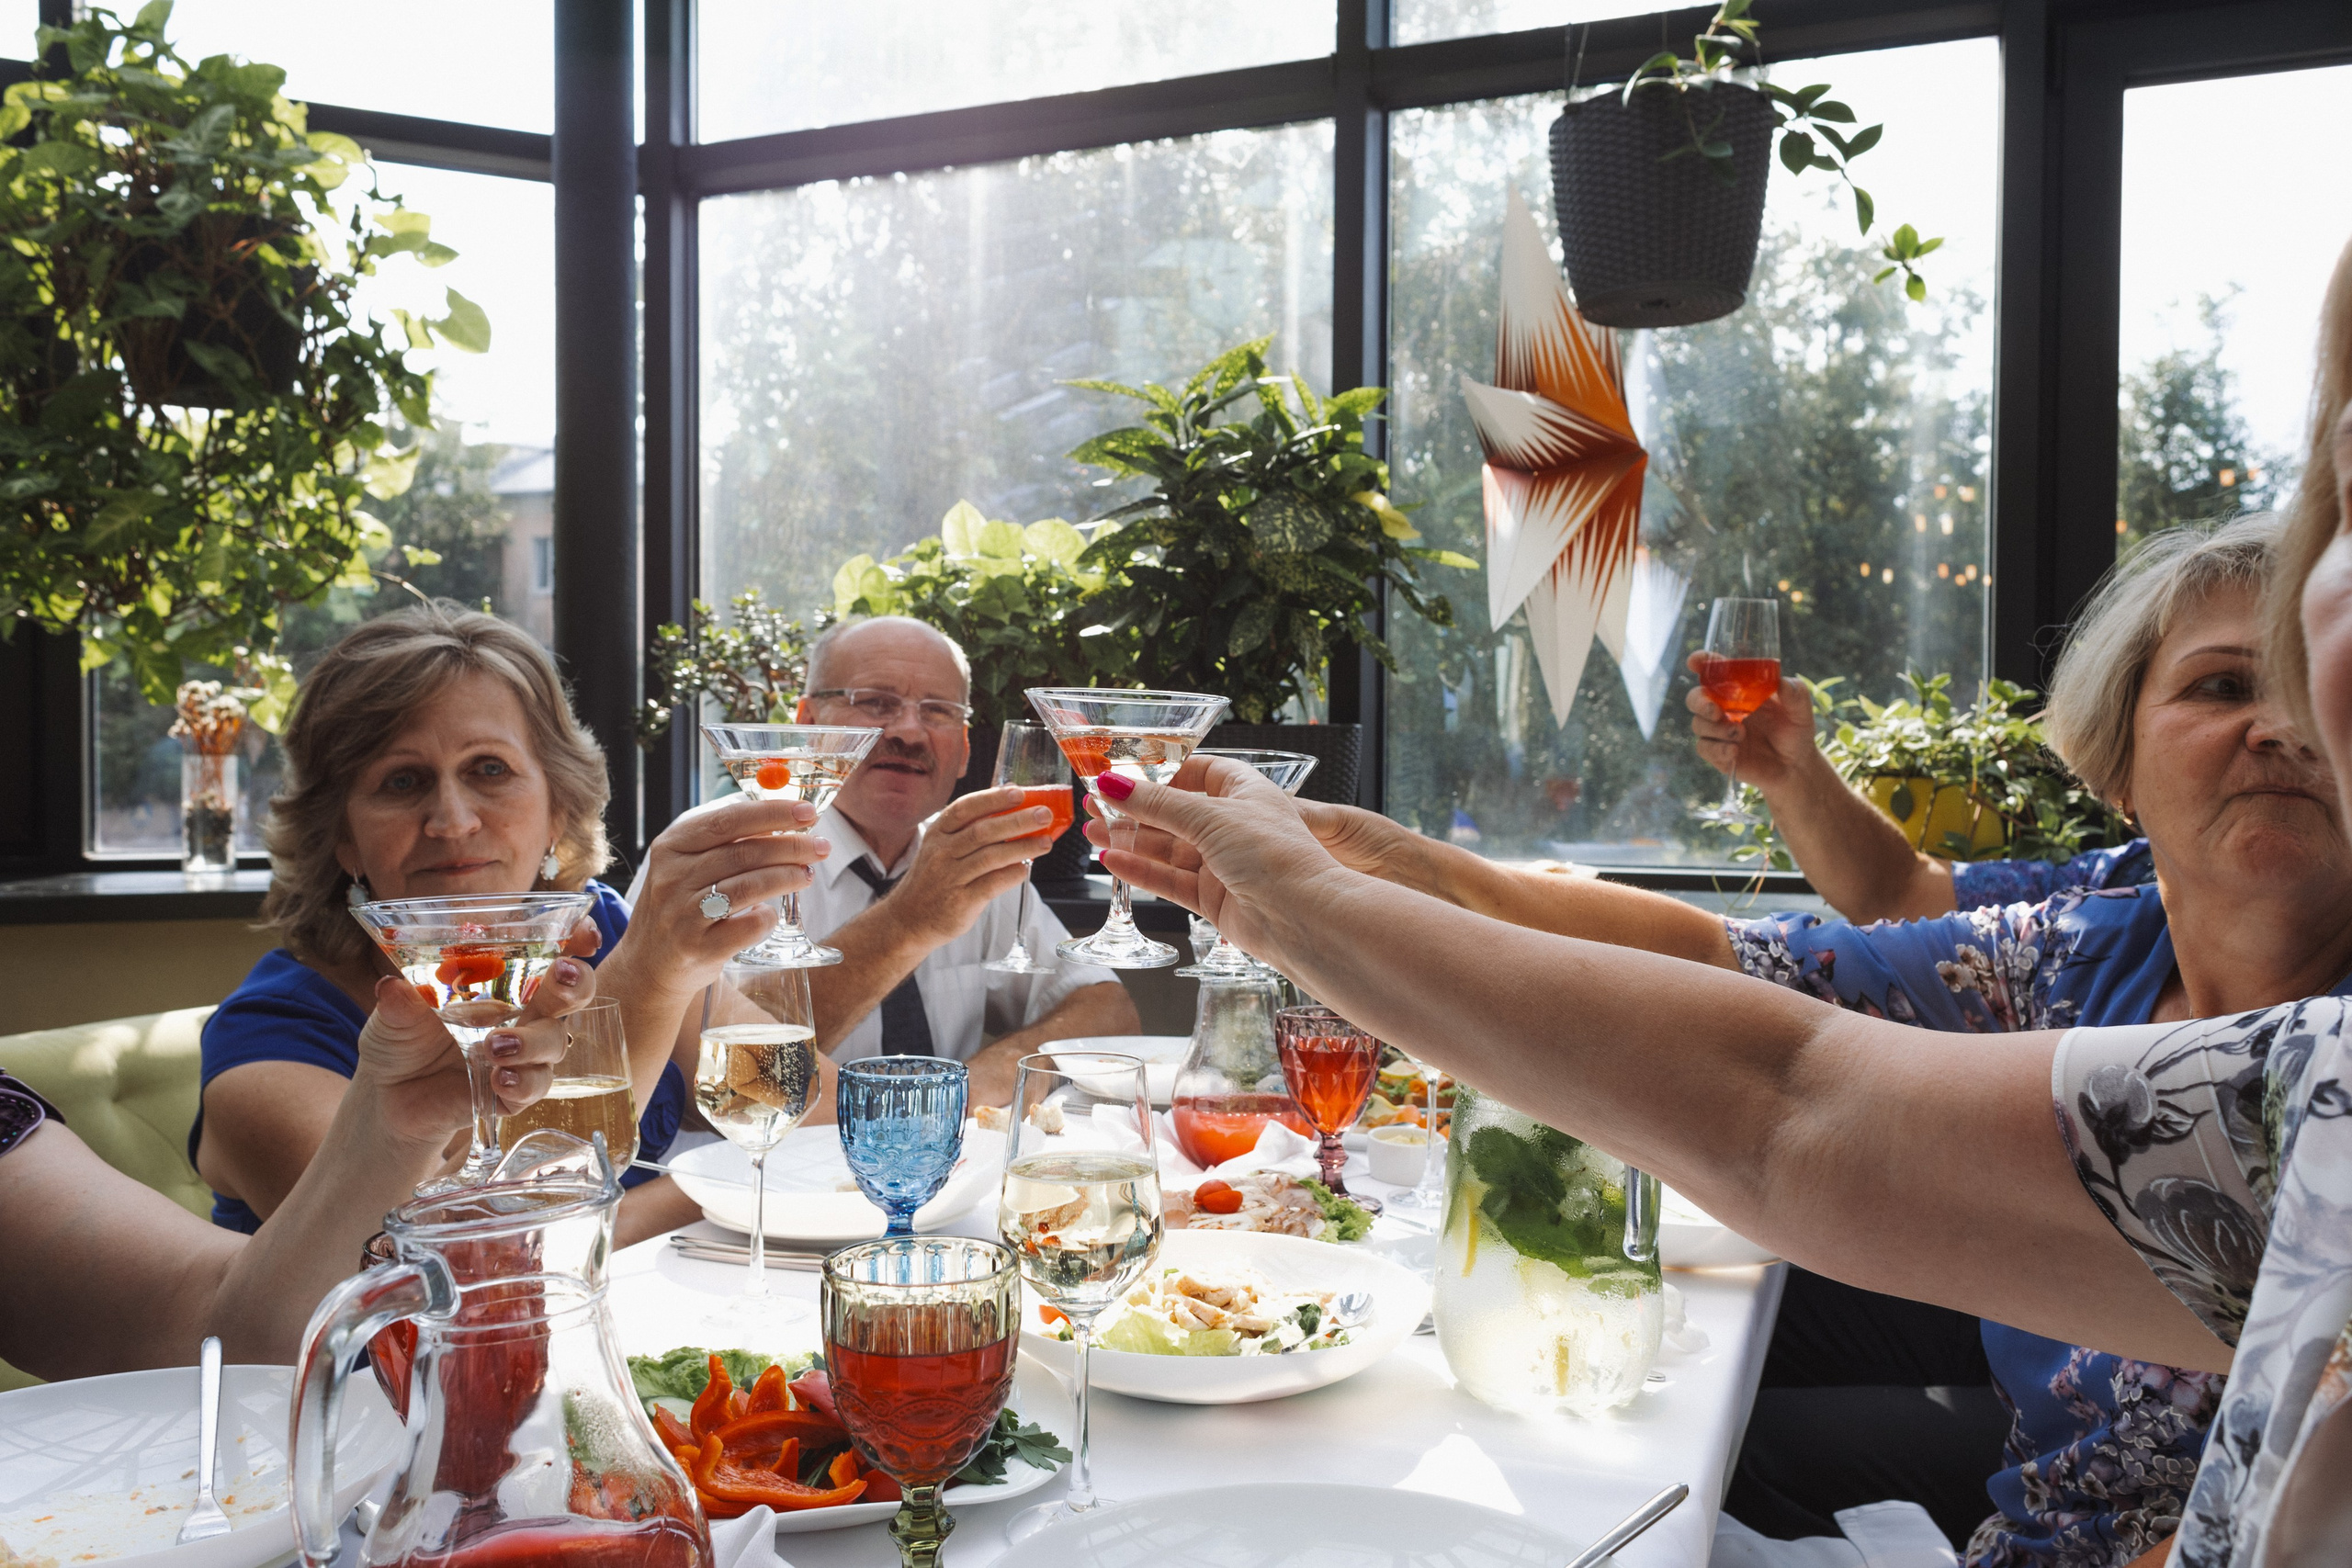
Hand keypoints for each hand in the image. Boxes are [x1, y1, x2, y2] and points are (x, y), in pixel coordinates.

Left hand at [352, 955, 590, 1149]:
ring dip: (533, 1041)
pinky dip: (523, 1082)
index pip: (554, 951)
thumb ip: (399, 1002)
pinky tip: (500, 1080)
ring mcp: (523, 1054)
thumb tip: (391, 986)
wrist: (390, 1096)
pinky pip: (535, 1086)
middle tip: (560, 977)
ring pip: (555, 1042)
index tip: (583, 935)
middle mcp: (524, 1013)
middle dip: (576, 983)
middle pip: (573, 993)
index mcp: (505, 981)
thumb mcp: (393, 1015)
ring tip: (495, 1045)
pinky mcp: (513, 1092)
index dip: (577, 938)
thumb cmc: (402, 1038)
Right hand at [624, 797, 828, 990]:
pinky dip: (768, 918)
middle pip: (744, 852)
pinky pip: (747, 927)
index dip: (771, 813)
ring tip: (807, 874)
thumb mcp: (688, 866)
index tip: (806, 811)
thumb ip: (725, 845)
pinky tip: (774, 914)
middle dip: (791, 846)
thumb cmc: (680, 907)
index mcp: (671, 847)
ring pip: (748, 887)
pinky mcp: (697, 947)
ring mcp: (683, 914)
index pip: (727, 820)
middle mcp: (673, 878)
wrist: (648, 964)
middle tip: (820, 847)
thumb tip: (781, 824)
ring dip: (787, 877)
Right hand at [886, 786, 1053, 945]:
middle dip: (1017, 820)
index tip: (1018, 792)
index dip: (992, 798)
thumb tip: (1012, 808)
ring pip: (991, 857)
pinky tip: (1025, 869)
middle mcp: (941, 853)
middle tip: (1044, 815)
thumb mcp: (941, 849)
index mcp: (938, 834)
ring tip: (1045, 842)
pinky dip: (1012, 875)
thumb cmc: (933, 880)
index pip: (965, 808)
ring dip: (1022, 847)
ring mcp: (949, 878)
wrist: (909, 919)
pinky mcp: (960, 902)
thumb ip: (969, 831)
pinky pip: (991, 884)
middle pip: (983, 831)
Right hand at [1087, 757, 1357, 971]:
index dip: (1165, 771)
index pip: (1201, 772)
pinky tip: (1113, 860)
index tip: (1127, 771)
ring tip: (1091, 832)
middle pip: (1176, 813)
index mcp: (1246, 792)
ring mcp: (1225, 865)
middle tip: (1095, 804)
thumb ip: (1156, 803)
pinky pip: (1171, 881)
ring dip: (1130, 840)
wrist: (1304, 919)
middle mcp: (1236, 826)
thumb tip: (1111, 784)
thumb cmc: (1275, 856)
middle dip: (1135, 810)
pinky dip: (1142, 871)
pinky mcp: (1215, 899)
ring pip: (1169, 849)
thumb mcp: (1210, 817)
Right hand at [1686, 657, 1818, 792]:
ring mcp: (1720, 731)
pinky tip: (1734, 751)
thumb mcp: (1801, 710)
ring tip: (1740, 734)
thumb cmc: (1796, 731)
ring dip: (1715, 729)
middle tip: (1715, 711)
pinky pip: (1704, 748)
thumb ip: (1795, 694)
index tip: (1694, 662)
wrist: (1795, 766)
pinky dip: (1717, 749)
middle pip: (1696, 698)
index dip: (1701, 662)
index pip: (1715, 671)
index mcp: (1741, 690)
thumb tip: (1782, 683)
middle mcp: (1725, 708)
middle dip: (1699, 702)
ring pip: (1698, 724)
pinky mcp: (1718, 753)